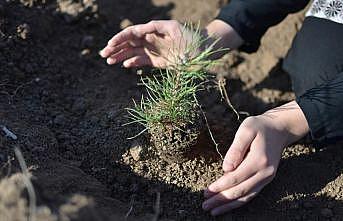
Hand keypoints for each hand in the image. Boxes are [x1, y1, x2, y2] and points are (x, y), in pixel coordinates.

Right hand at [100, 20, 186, 67]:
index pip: (132, 33)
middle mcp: (151, 40)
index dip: (120, 38)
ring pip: (133, 52)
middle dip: (115, 47)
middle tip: (103, 54)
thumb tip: (138, 30)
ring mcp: (154, 51)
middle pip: (129, 43)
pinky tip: (126, 65)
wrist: (203, 51)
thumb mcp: (174, 29)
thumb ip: (155, 27)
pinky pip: (142, 61)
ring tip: (109, 61)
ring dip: (120, 56)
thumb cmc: (190, 38)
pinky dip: (133, 62)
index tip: (111, 44)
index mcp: (152, 31)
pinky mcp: (158, 61)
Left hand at [202, 101, 308, 215]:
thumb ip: (236, 149)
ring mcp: (267, 178)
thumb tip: (225, 169)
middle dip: (221, 199)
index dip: (220, 186)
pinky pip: (252, 194)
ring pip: (246, 197)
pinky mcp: (266, 179)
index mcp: (259, 160)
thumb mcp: (246, 130)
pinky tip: (228, 205)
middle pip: (240, 191)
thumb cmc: (260, 127)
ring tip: (213, 211)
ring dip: (229, 205)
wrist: (279, 130)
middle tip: (205, 206)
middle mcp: (265, 173)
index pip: (236, 178)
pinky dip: (239, 202)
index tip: (207, 192)